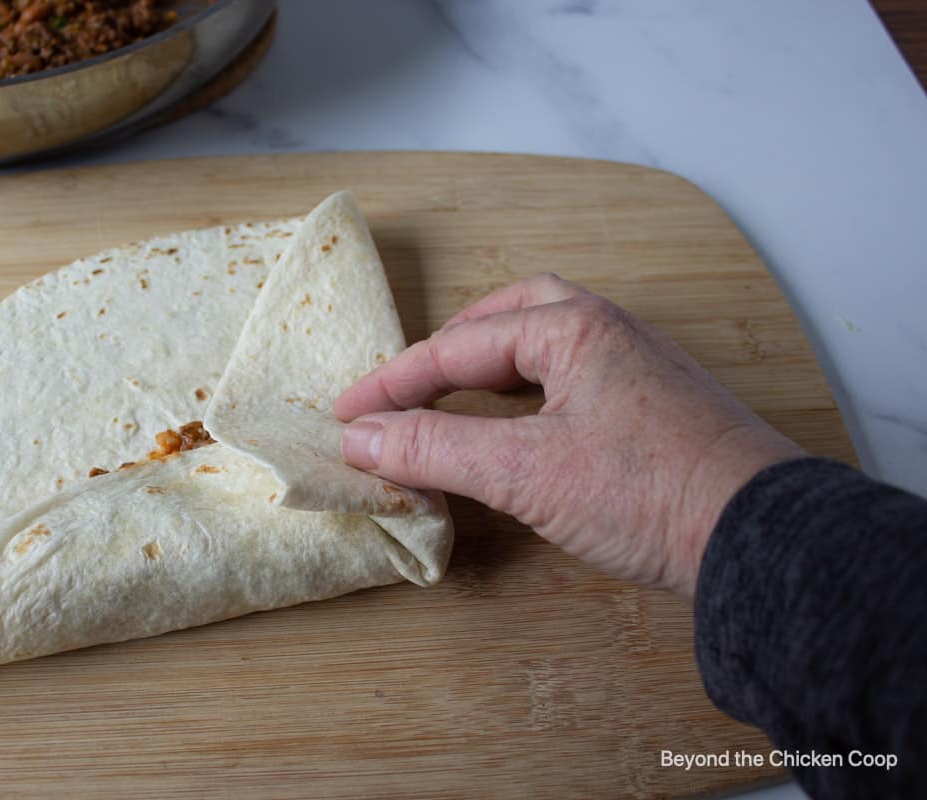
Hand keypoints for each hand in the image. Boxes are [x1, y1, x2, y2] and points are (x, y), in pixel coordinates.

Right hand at [335, 274, 803, 599]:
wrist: (761, 541)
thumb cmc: (648, 494)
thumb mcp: (526, 472)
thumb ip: (437, 449)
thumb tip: (361, 437)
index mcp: (574, 329)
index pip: (458, 348)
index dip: (393, 384)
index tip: (345, 416)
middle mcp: (609, 331)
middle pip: (507, 317)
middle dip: (448, 348)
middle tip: (404, 388)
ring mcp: (637, 366)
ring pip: (545, 342)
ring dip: (490, 363)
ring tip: (452, 394)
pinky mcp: (653, 406)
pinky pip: (570, 376)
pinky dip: (526, 390)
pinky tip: (519, 423)